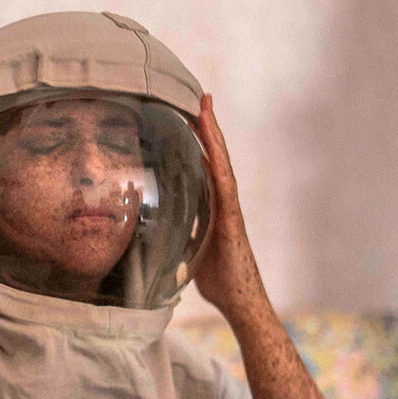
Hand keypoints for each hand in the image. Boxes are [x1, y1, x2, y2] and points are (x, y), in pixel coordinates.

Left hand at [192, 94, 269, 321]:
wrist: (241, 302)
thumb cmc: (218, 281)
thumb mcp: (188, 251)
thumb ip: (178, 237)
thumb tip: (156, 234)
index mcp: (215, 206)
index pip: (206, 165)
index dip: (200, 140)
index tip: (190, 114)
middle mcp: (226, 202)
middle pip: (216, 157)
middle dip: (208, 126)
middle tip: (199, 96)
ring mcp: (231, 210)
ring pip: (222, 165)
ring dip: (214, 136)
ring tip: (205, 108)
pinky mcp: (232, 222)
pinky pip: (225, 188)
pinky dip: (219, 165)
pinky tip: (211, 148)